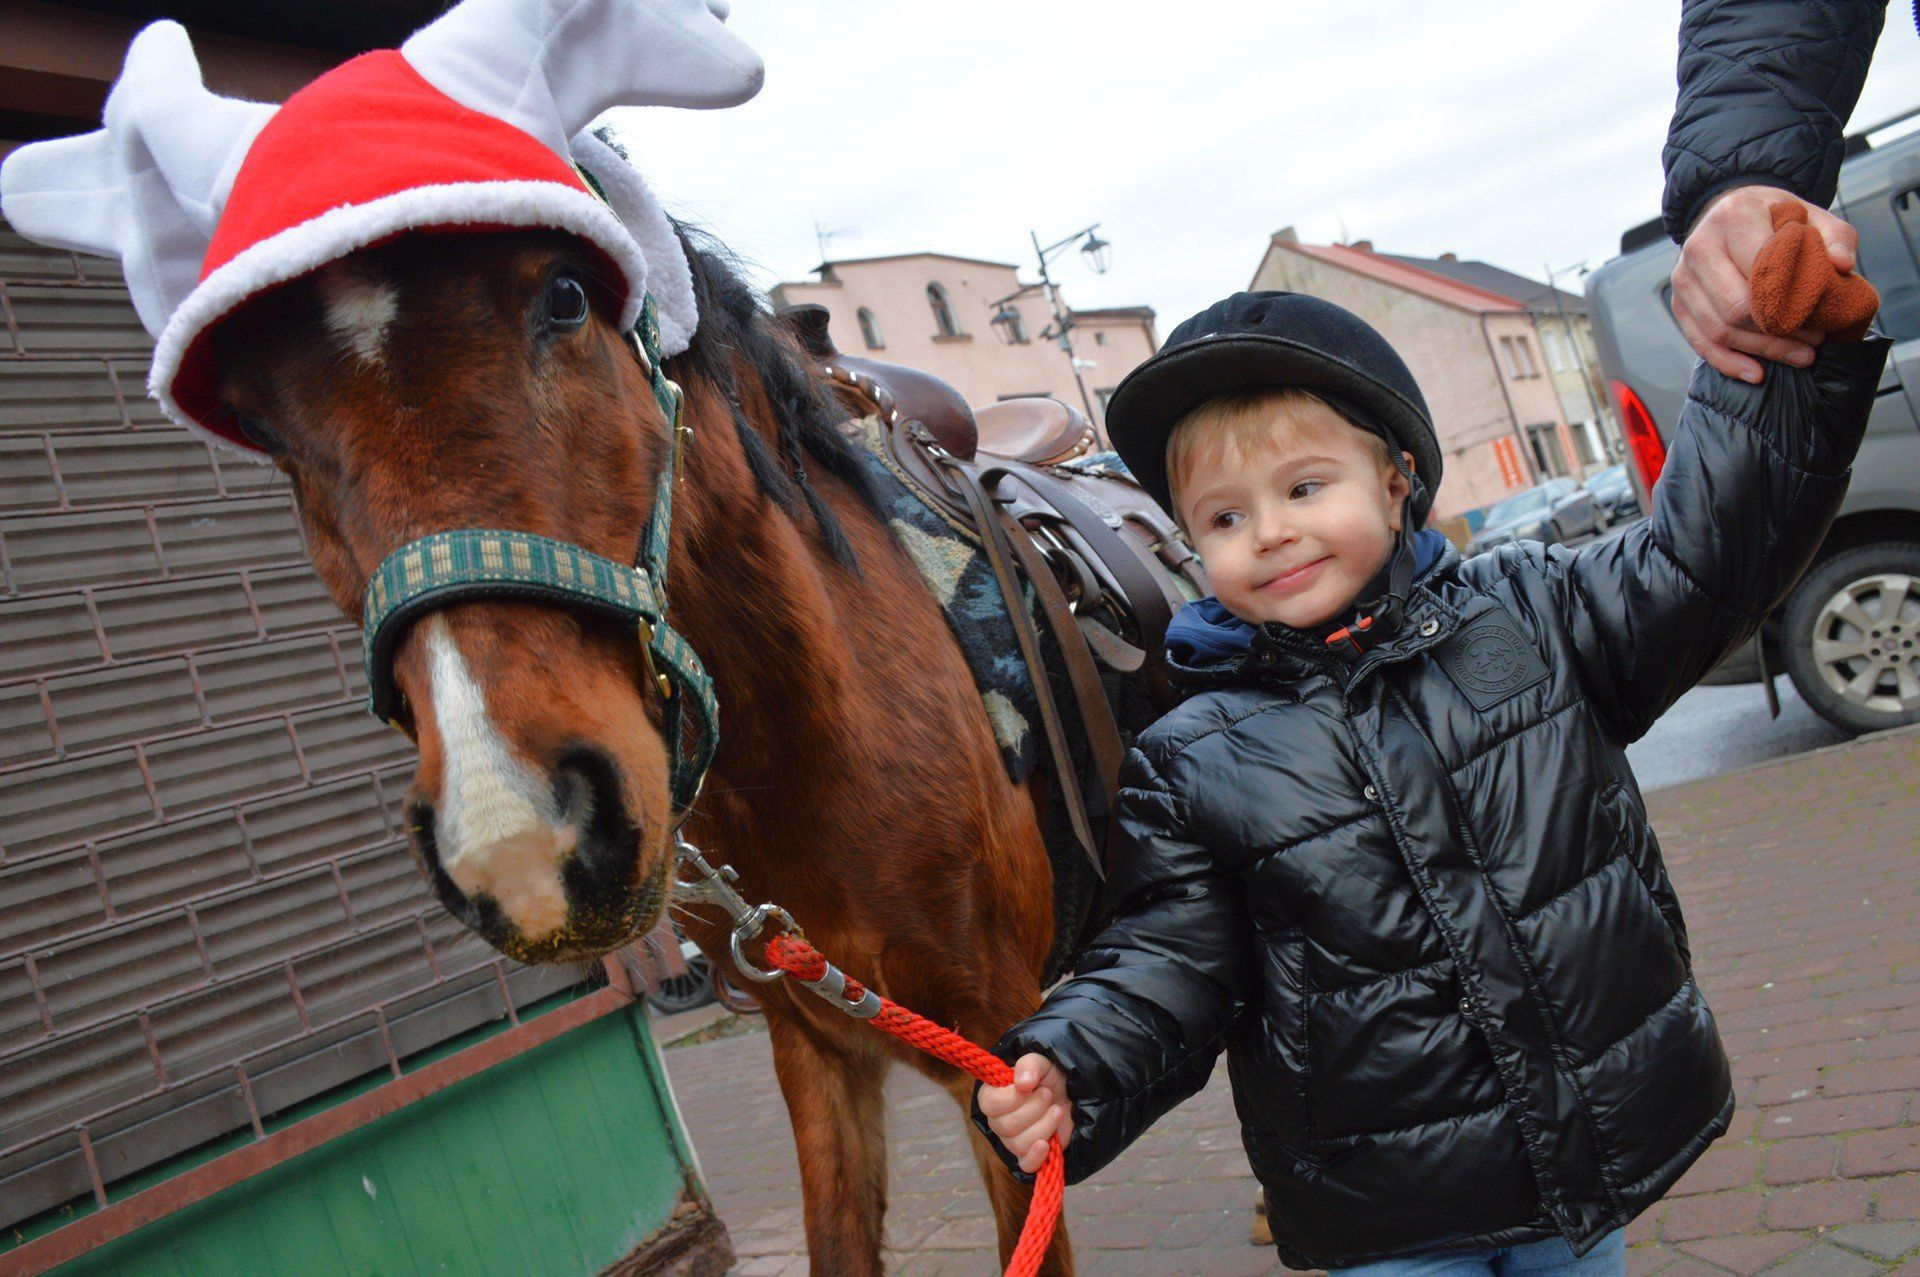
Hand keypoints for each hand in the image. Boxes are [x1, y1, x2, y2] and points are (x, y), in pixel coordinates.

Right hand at [978, 1053, 1073, 1173]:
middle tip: (1048, 1094)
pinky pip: (1026, 1165)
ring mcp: (1013, 1140)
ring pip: (1018, 1144)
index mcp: (994, 1095)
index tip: (1029, 1087)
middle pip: (1004, 1126)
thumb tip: (1023, 1082)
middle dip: (1033, 1109)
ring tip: (1057, 1110)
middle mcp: (999, 1120)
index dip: (1010, 1098)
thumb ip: (1030, 1065)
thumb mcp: (1042, 1061)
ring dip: (1043, 1125)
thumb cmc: (1050, 1076)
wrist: (1072, 1093)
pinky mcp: (1031, 1155)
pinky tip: (1048, 1143)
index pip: (989, 1104)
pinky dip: (1036, 1156)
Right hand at [1671, 185, 1855, 382]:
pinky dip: (1728, 363)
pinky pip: (1700, 342)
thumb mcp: (1811, 214)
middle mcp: (1700, 246)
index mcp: (1734, 217)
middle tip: (1814, 340)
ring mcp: (1684, 277)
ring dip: (1762, 350)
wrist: (1731, 212)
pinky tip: (1756, 372)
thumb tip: (1840, 265)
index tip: (1820, 317)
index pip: (1760, 270)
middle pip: (1736, 307)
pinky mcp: (1679, 302)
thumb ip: (1835, 236)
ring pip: (1719, 329)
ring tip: (1798, 354)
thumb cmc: (1773, 217)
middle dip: (1777, 332)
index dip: (1790, 301)